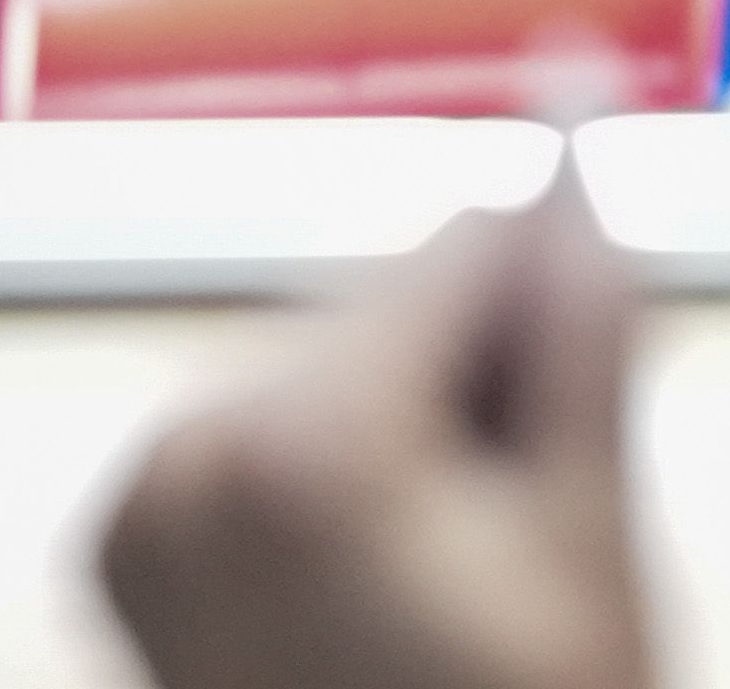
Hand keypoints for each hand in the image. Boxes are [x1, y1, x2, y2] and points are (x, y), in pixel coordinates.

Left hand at [96, 186, 657, 688]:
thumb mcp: (587, 534)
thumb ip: (584, 334)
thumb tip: (584, 181)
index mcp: (303, 437)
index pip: (464, 241)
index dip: (553, 292)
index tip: (599, 362)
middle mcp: (189, 449)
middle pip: (390, 299)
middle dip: (478, 359)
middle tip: (535, 491)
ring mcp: (144, 502)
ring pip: (333, 355)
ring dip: (416, 405)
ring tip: (467, 540)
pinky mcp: (130, 541)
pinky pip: (266, 424)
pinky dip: (342, 455)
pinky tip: (395, 548)